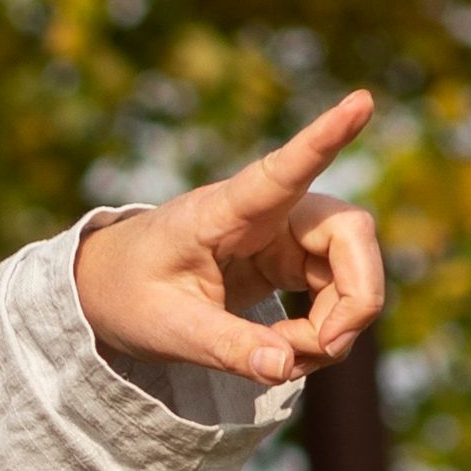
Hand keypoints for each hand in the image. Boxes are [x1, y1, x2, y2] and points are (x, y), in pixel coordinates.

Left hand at [72, 90, 389, 389]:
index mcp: (224, 210)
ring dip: (335, 325)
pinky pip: (335, 294)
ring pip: (350, 269)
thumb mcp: (166, 328)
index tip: (361, 101)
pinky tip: (282, 352)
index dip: (325, 138)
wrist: (108, 289)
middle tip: (318, 353)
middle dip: (355, 298)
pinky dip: (323, 332)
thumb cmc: (128, 293)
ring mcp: (285, 235)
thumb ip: (224, 346)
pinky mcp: (291, 262)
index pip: (283, 170)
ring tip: (279, 359)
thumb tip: (283, 368)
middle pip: (349, 234)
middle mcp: (267, 212)